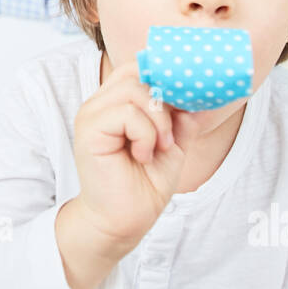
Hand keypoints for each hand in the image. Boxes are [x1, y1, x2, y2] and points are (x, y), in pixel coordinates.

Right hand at [70, 60, 204, 249]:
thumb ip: (180, 117)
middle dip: (165, 100)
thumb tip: (198, 93)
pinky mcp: (89, 130)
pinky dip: (146, 134)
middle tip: (170, 135)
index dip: (164, 77)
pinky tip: (143, 155)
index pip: (138, 66)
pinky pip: (127, 113)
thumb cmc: (143, 185)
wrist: (124, 222)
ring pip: (135, 90)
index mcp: (115, 102)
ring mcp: (92, 114)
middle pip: (137, 72)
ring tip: (158, 148)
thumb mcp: (172, 144)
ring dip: (158, 121)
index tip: (186, 101)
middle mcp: (100, 103)